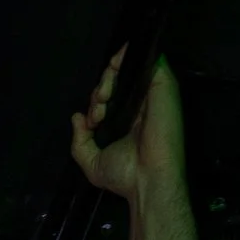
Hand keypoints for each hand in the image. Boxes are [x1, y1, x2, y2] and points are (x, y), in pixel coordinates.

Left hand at [70, 48, 186, 206]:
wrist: (147, 179)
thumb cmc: (124, 175)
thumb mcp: (92, 162)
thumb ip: (80, 141)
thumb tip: (76, 117)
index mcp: (128, 120)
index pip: (109, 97)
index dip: (96, 102)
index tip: (92, 121)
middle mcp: (141, 105)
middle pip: (116, 81)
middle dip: (99, 91)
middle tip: (97, 113)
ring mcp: (153, 94)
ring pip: (127, 69)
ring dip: (108, 77)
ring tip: (102, 100)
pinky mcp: (163, 84)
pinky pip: (144, 60)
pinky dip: (124, 61)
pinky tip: (113, 76)